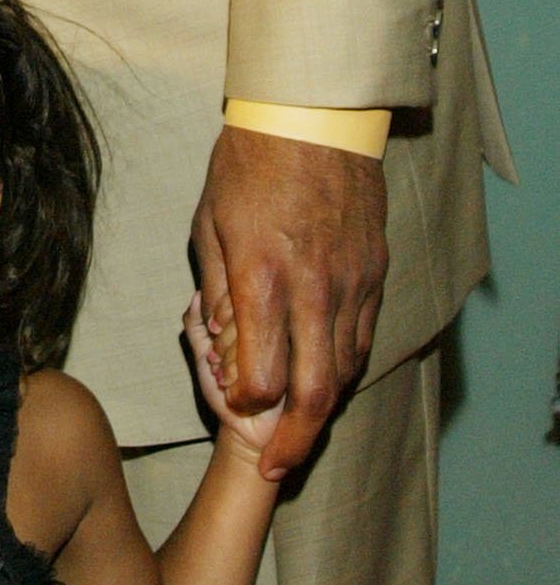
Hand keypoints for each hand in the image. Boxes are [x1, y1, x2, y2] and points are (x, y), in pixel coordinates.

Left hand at [191, 123, 386, 479]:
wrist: (313, 117)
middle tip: (275, 467)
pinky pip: (363, 337)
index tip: (232, 407)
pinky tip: (322, 376)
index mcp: (263, 278)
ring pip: (344, 370)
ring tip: (295, 427)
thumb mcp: (209, 225)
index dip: (246, 404)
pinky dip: (342, 366)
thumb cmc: (247, 166)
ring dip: (320, 407)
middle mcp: (314, 289)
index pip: (263, 375)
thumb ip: (215, 290)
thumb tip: (216, 341)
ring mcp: (352, 283)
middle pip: (315, 392)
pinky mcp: (375, 273)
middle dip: (294, 442)